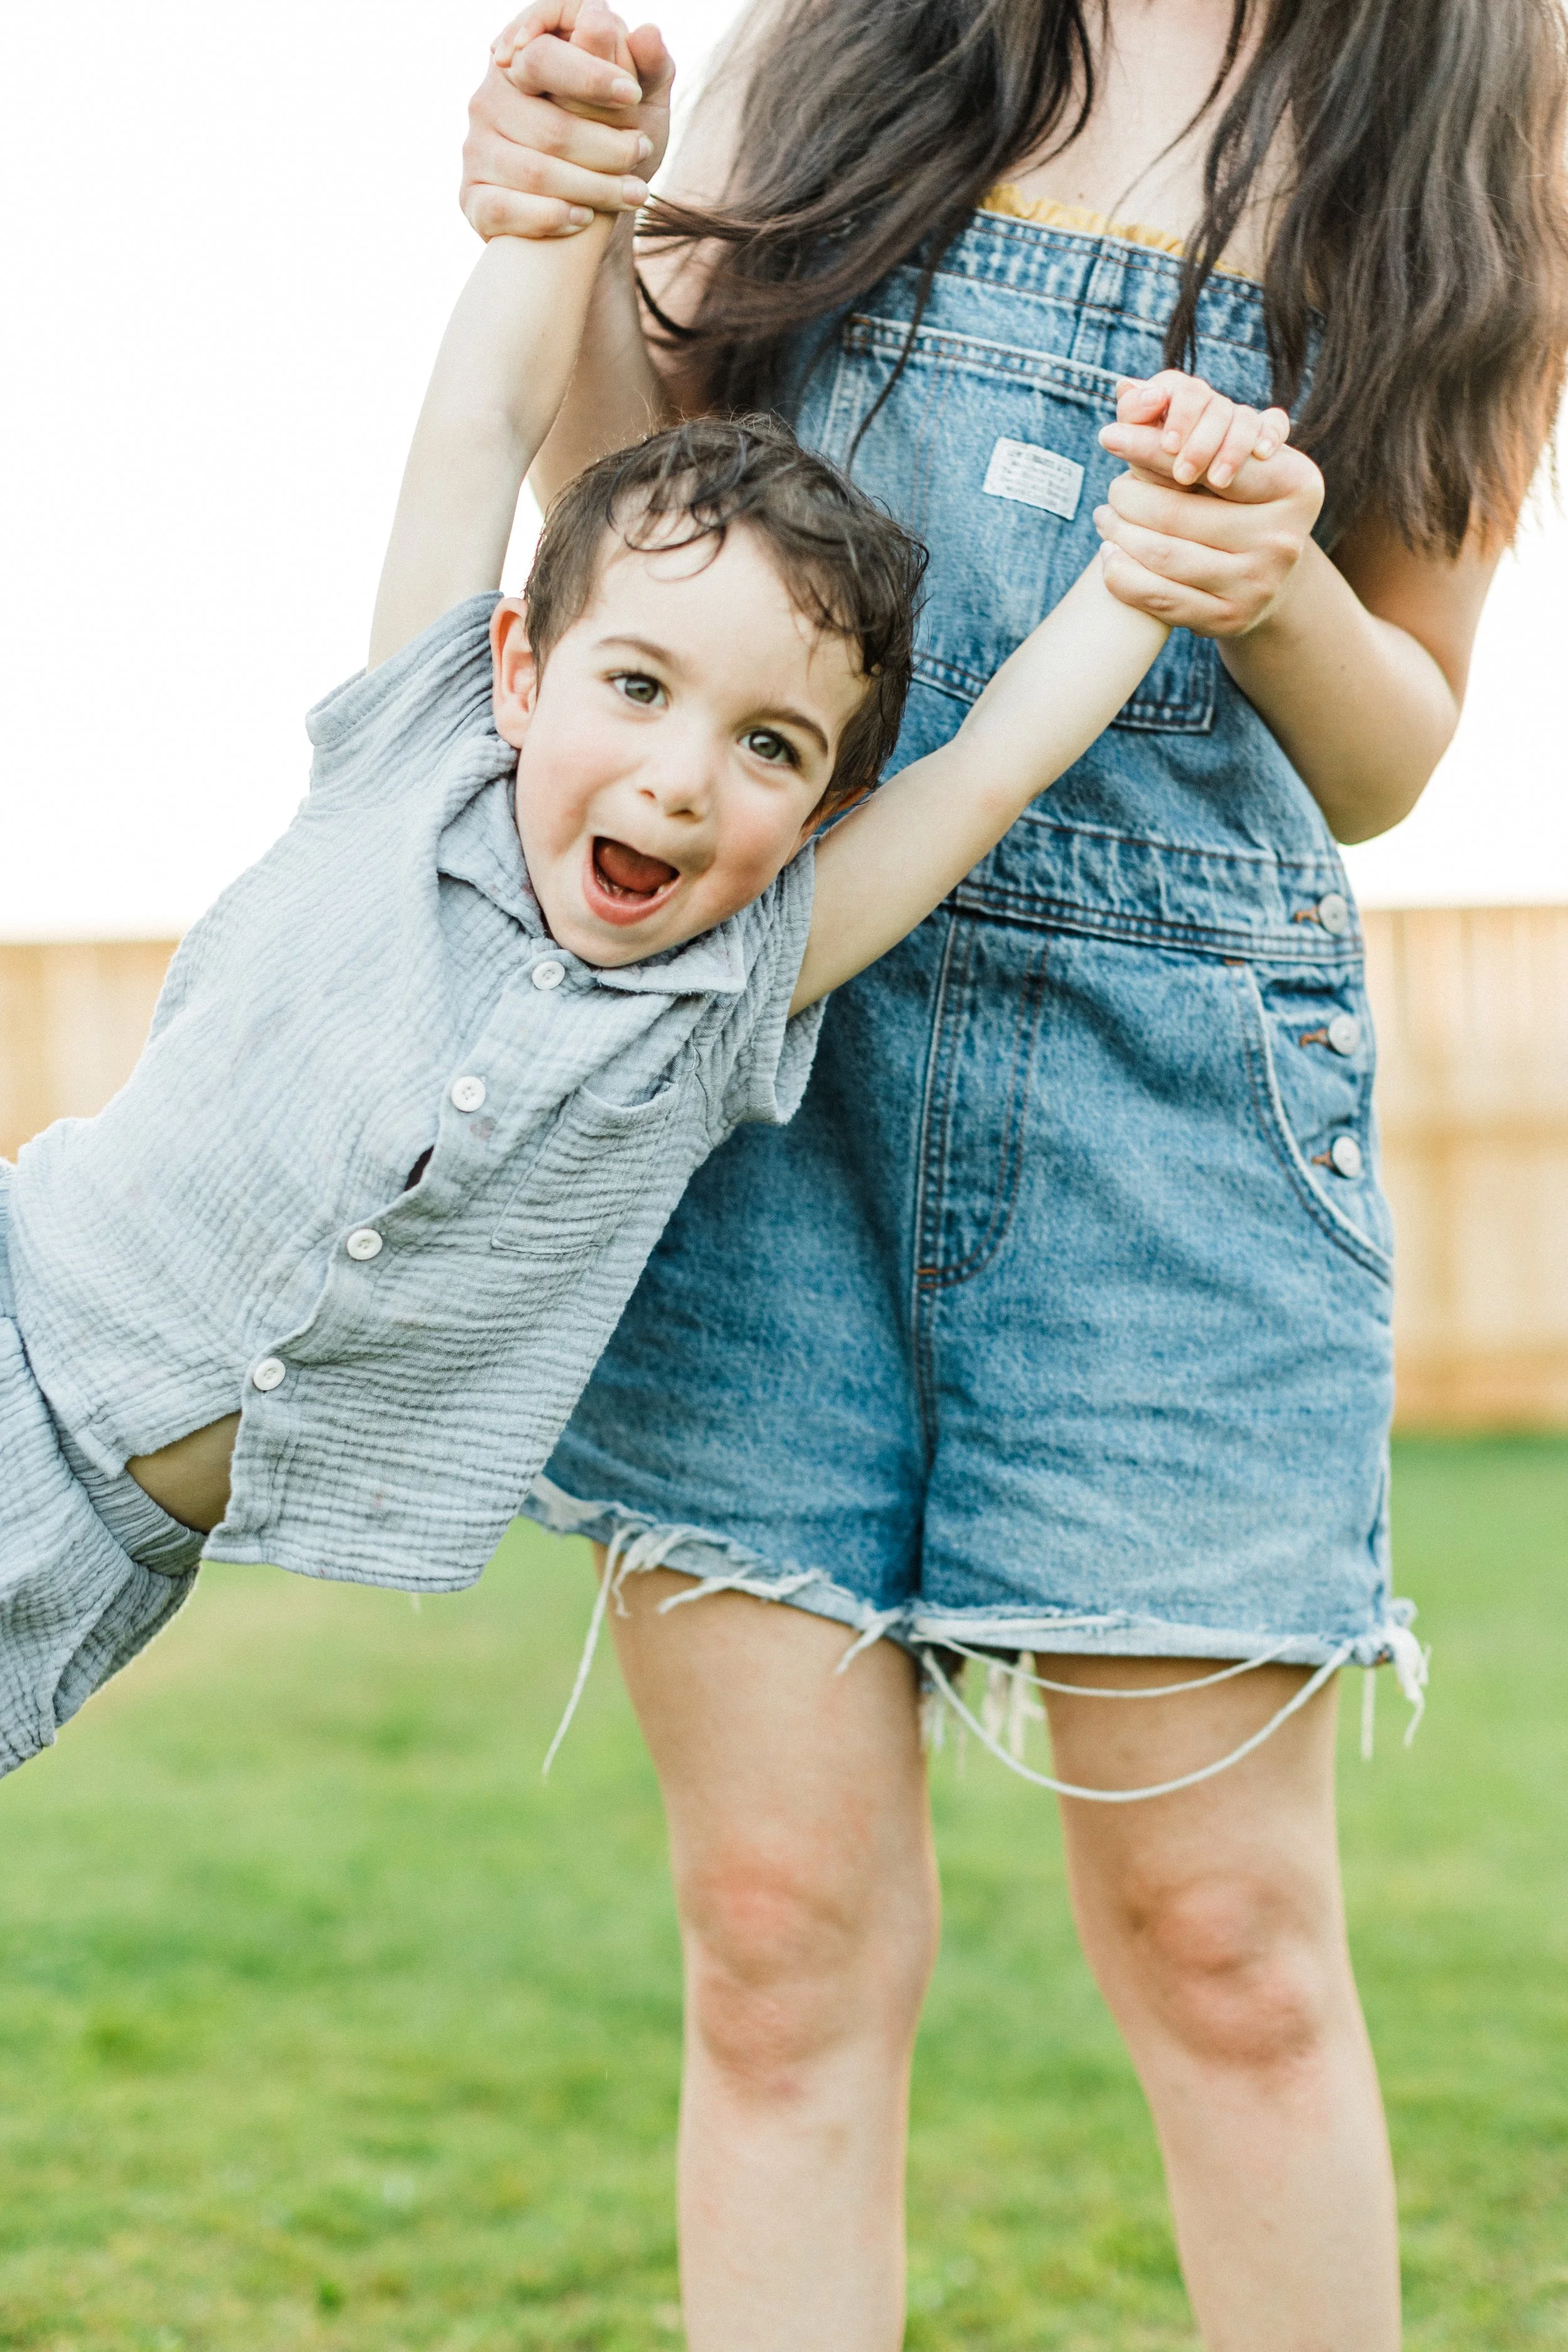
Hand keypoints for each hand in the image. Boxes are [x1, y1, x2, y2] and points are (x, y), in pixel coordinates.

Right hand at [463, 0, 674, 238]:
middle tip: (643, 150)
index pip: (543, 55)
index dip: (588, 75)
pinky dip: (550, 217)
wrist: (587, 202)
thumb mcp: (639, 97)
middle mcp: (489, 96)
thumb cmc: (613, 133)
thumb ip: (644, 65)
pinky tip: (584, 218)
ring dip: (593, 187)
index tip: (631, 94)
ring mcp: (476, 146)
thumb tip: (648, 33)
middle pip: (548, 125)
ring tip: (634, 194)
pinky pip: (505, 208)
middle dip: (606, 145)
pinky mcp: (472, 195)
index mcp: (522, 56)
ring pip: (534, 172)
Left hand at [1094, 376, 1324, 639]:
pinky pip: (1158, 596)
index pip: (1210, 458)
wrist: (1264, 577)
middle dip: (1130, 496)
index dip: (1152, 446)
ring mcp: (1259, 584)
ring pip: (1163, 553)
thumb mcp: (1228, 458)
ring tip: (1105, 517)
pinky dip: (1123, 575)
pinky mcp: (1230, 620)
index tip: (1109, 435)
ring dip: (1119, 534)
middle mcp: (1285, 537)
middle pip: (1178, 511)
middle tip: (1111, 488)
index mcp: (1296, 484)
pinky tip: (1110, 556)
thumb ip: (1183, 422)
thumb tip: (1123, 388)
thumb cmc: (1237, 503)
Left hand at [1112, 369, 1290, 488]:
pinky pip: (1274, 422)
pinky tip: (1262, 454)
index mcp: (1173, 399)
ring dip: (1231, 448)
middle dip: (1199, 441)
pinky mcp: (1265, 435)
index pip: (1180, 388)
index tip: (1168, 447)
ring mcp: (1238, 419)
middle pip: (1213, 404)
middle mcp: (1207, 405)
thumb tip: (1118, 405)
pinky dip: (1270, 433)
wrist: (1192, 519)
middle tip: (1185, 475)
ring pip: (1243, 417)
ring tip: (1218, 480)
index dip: (1177, 415)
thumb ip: (1134, 434)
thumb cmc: (1159, 487)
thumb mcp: (1143, 465)